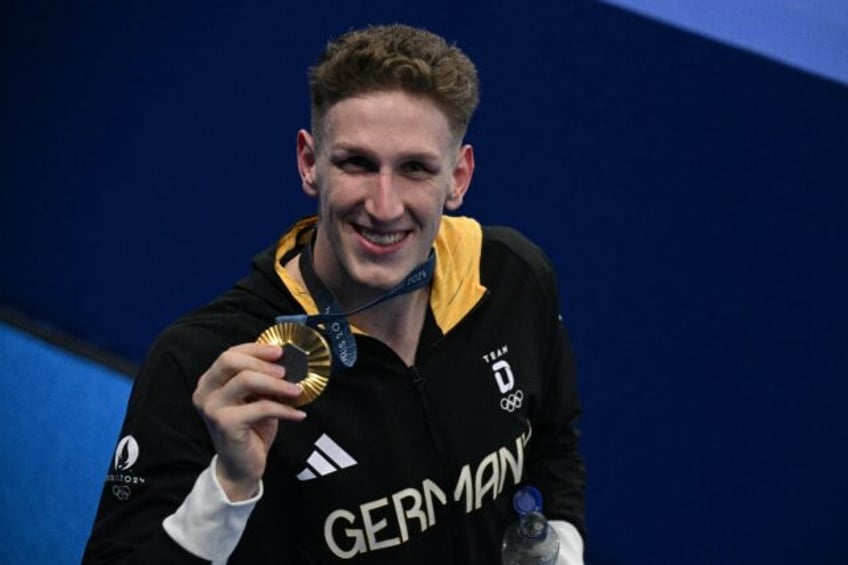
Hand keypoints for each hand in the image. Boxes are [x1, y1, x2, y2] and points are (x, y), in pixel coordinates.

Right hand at [193, 342, 304, 500]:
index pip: (230, 354)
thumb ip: (260, 380)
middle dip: (262, 362)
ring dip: (277, 384)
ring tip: (296, 390)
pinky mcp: (226, 424)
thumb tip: (284, 361)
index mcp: (209, 382)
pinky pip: (262, 407)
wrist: (240, 468)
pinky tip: (298, 414)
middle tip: (286, 371)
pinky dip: (284, 409)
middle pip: (230, 361)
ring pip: (246, 380)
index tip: (279, 351)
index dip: (256, 349)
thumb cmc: (250, 430)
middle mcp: (205, 393)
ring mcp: (212, 408)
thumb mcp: (254, 399)